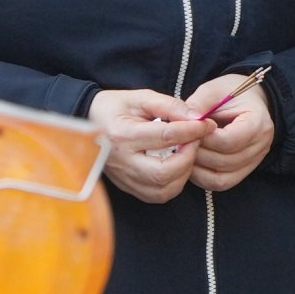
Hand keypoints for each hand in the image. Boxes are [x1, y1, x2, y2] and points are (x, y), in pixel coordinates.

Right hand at [88, 87, 204, 203]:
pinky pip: (157, 195)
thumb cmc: (115, 107)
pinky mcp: (127, 187)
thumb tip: (198, 118)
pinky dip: (173, 184)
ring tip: (186, 154)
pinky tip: (176, 167)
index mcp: (123, 135)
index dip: (193, 130)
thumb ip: (170, 106)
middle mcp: (122, 161)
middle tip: (195, 142)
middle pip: (164, 172)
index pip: (166, 136)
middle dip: (188, 158)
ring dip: (183, 173)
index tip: (207, 124)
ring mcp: (123, 178)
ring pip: (163, 190)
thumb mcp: (140, 98)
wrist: (87, 121)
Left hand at [180, 71, 273, 191]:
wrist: (248, 101)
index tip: (187, 129)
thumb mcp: (213, 90)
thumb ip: (198, 105)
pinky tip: (191, 164)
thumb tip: (181, 124)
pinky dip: (203, 177)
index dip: (203, 137)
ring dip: (198, 167)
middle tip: (180, 142)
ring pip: (221, 177)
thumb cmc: (230, 93)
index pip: (228, 141)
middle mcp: (261, 146)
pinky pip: (221, 183)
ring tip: (184, 152)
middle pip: (224, 161)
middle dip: (197, 153)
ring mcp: (254, 162)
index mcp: (258, 123)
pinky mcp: (244, 171)